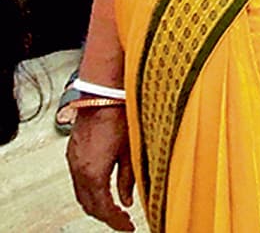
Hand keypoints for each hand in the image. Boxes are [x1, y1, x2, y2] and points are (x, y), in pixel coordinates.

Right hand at [68, 108, 135, 230]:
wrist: (102, 95)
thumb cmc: (121, 117)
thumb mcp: (131, 151)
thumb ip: (128, 178)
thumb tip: (127, 200)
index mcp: (94, 173)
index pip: (103, 207)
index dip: (116, 221)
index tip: (128, 227)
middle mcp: (79, 170)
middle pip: (89, 204)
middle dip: (106, 216)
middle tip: (123, 222)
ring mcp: (74, 162)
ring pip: (82, 194)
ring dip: (97, 205)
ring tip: (114, 210)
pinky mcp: (73, 154)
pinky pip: (79, 181)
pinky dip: (91, 191)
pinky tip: (103, 190)